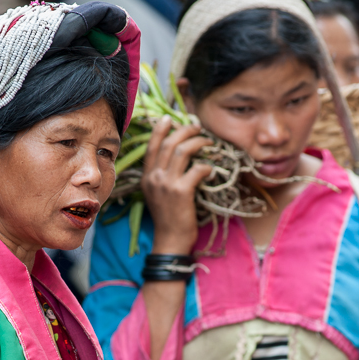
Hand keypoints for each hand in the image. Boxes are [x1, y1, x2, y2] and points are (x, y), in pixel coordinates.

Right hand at [141, 115, 211, 254]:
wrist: (170, 240)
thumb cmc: (168, 218)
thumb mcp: (158, 194)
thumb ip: (162, 177)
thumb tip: (177, 157)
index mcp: (147, 177)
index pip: (152, 147)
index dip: (161, 130)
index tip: (170, 119)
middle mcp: (154, 178)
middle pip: (168, 143)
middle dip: (185, 131)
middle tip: (198, 128)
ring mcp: (166, 184)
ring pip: (182, 151)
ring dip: (198, 143)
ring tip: (208, 142)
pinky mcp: (181, 192)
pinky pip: (196, 169)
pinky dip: (206, 166)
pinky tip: (211, 170)